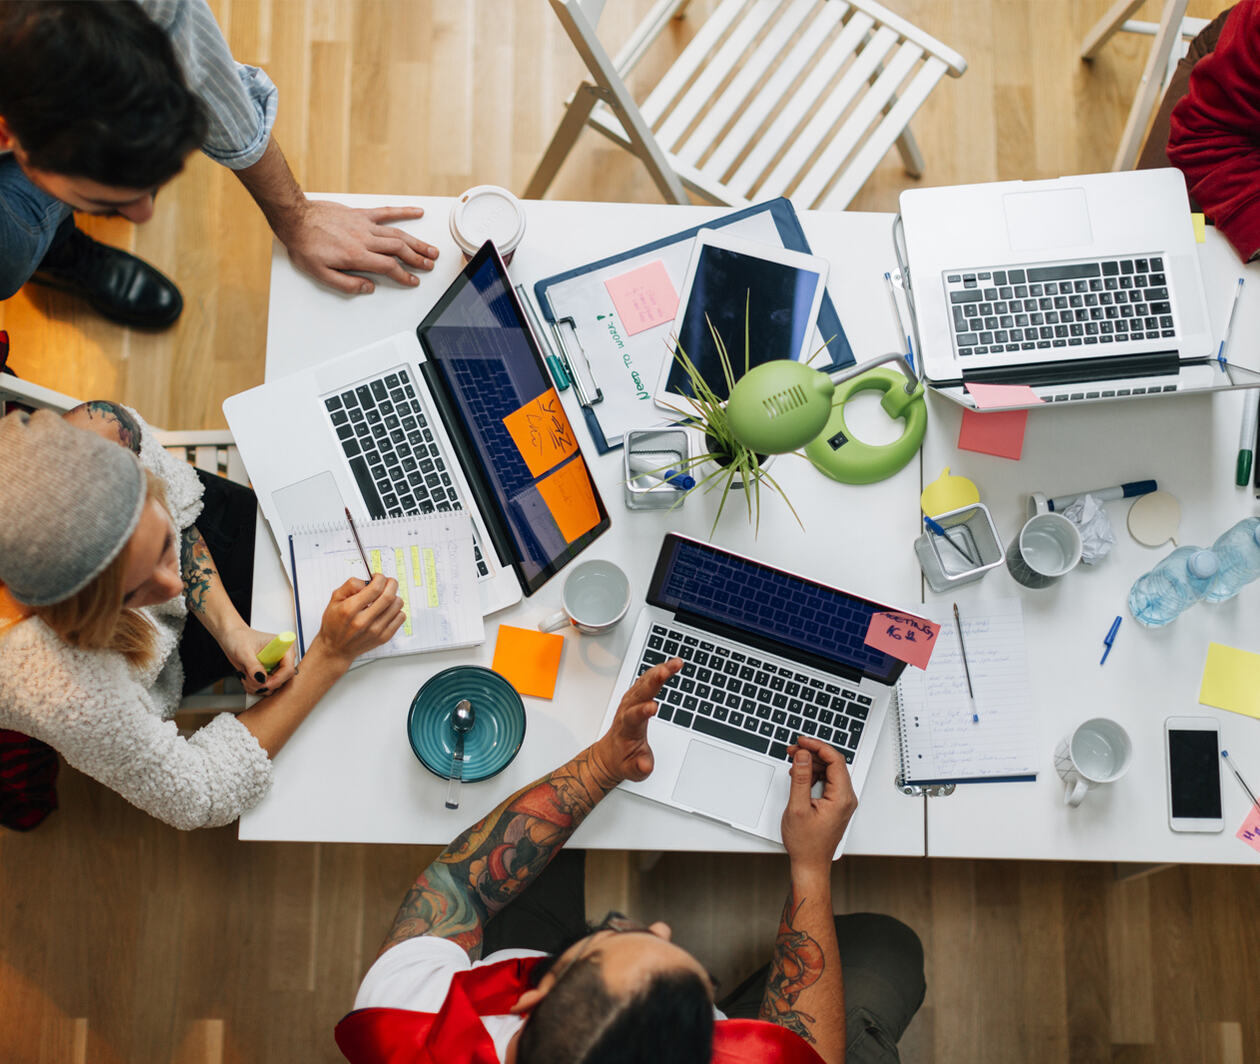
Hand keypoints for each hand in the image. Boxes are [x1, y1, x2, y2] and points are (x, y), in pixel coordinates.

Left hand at [217, 626, 296, 695]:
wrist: (232, 639)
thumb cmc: (240, 638)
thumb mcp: (244, 652)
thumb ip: (253, 666)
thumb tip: (261, 679)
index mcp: (284, 647)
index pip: (288, 669)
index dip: (277, 679)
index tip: (263, 683)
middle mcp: (282, 658)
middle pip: (282, 680)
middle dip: (263, 683)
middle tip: (249, 678)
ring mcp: (275, 667)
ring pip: (273, 686)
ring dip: (256, 686)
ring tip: (245, 675)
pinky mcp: (268, 674)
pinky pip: (265, 688)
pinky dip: (254, 686)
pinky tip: (246, 677)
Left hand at [276, 200, 439, 293]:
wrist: (294, 218)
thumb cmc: (305, 245)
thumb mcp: (321, 274)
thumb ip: (347, 284)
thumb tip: (367, 288)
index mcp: (356, 256)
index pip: (388, 267)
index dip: (404, 276)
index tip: (413, 280)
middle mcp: (364, 239)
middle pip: (399, 249)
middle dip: (417, 258)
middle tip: (429, 264)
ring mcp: (364, 224)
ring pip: (397, 233)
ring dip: (416, 242)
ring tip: (430, 249)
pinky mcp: (360, 213)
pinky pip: (385, 212)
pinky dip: (403, 212)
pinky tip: (416, 212)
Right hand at [311, 575, 405, 667]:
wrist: (336, 648)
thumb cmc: (334, 623)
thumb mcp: (334, 599)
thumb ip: (350, 585)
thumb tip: (367, 580)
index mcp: (350, 610)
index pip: (375, 589)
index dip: (380, 578)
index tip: (378, 577)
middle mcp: (363, 621)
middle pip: (389, 596)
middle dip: (391, 584)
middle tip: (388, 582)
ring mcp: (375, 631)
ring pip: (397, 605)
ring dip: (394, 596)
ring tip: (386, 597)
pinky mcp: (384, 637)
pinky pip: (400, 617)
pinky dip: (397, 610)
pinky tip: (387, 609)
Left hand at [590, 658, 683, 784]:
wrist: (611, 753)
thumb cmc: (622, 760)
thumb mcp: (631, 771)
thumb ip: (638, 767)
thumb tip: (645, 765)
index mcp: (627, 728)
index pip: (634, 717)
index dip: (642, 711)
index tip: (653, 707)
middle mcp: (627, 710)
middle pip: (640, 692)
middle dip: (654, 681)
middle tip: (666, 671)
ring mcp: (631, 701)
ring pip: (644, 682)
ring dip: (659, 671)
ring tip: (675, 663)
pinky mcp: (636, 696)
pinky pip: (646, 680)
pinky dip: (658, 671)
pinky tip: (669, 664)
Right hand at [780, 736, 857, 872]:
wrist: (810, 864)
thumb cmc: (806, 843)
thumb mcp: (797, 807)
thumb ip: (801, 778)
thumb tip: (803, 756)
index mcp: (842, 798)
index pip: (835, 760)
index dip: (818, 746)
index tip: (802, 741)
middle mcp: (847, 798)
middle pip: (834, 763)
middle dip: (813, 753)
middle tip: (793, 749)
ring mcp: (843, 801)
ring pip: (830, 771)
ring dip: (812, 763)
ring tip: (794, 762)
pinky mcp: (836, 804)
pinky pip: (828, 781)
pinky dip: (814, 774)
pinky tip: (800, 775)